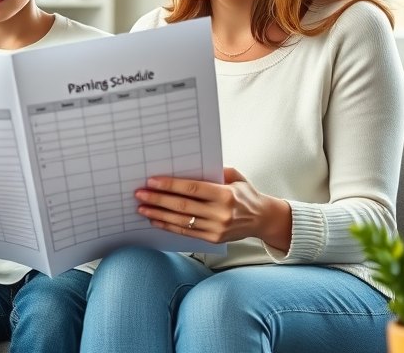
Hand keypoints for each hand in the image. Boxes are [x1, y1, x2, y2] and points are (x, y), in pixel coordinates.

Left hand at [135, 167, 290, 249]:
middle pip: (183, 206)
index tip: (152, 181)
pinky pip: (186, 232)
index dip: (170, 185)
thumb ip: (214, 171)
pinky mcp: (213, 239)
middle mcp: (221, 213)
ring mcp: (217, 228)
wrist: (262, 219)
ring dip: (159, 215)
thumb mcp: (235, 176)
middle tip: (140, 194)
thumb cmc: (245, 193)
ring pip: (181, 221)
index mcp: (226, 194)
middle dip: (158, 200)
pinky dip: (169, 226)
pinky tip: (155, 220)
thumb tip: (186, 165)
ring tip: (142, 208)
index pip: (192, 189)